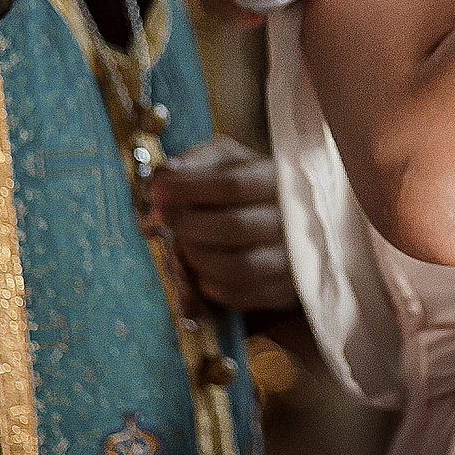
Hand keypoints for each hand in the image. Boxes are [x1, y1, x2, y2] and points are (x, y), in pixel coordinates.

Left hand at [141, 138, 294, 310]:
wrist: (292, 220)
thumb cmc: (251, 186)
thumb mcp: (232, 160)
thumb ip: (200, 161)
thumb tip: (165, 174)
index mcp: (282, 181)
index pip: (235, 184)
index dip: (190, 188)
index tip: (159, 190)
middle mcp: (294, 221)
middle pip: (235, 226)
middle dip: (187, 223)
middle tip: (163, 216)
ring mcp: (292, 259)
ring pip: (238, 266)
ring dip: (197, 255)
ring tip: (182, 241)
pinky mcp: (282, 290)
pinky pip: (239, 294)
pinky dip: (209, 283)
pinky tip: (199, 265)